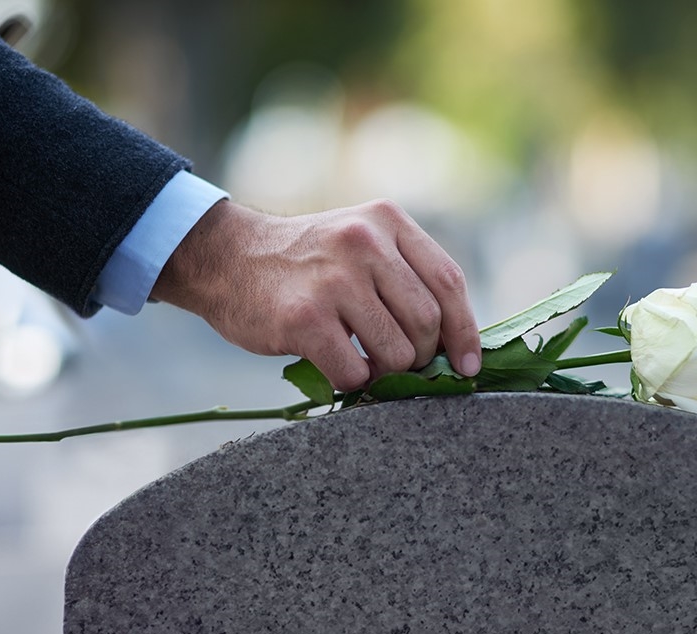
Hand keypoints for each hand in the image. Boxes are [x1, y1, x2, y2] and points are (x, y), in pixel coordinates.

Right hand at [151, 198, 480, 390]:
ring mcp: (334, 279)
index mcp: (387, 221)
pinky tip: (340, 368)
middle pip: (427, 322)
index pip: (449, 281)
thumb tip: (455, 341)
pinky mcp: (305, 318)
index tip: (468, 364)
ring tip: (366, 363)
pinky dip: (354, 383)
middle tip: (400, 363)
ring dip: (387, 373)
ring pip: (397, 352)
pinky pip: (354, 372)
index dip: (465, 331)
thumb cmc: (305, 262)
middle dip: (422, 356)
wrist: (227, 258)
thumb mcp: (359, 241)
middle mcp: (364, 242)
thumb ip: (404, 275)